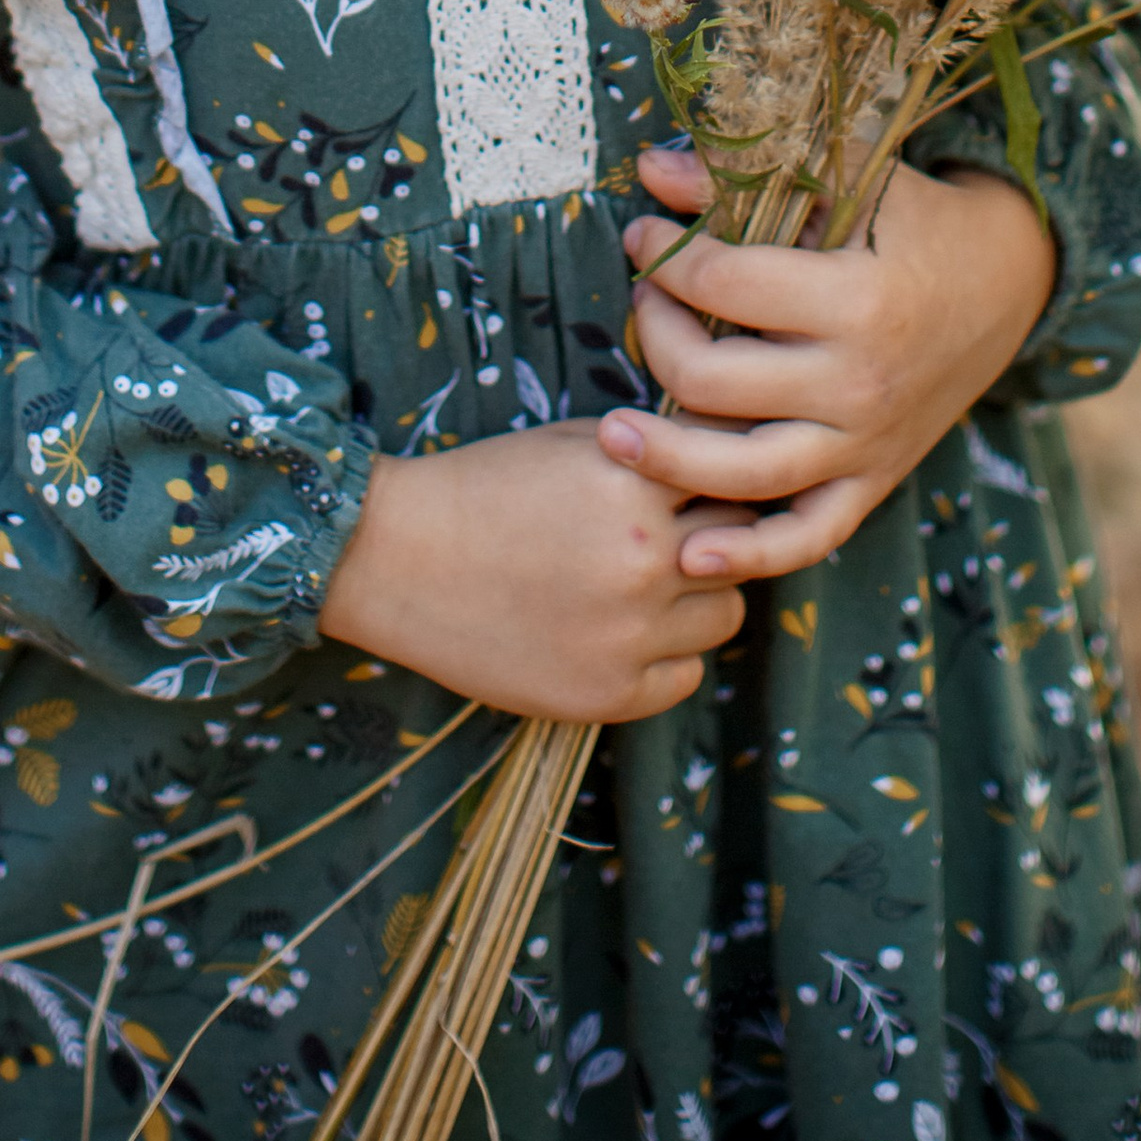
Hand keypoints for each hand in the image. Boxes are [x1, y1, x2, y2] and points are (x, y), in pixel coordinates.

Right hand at [315, 417, 752, 723]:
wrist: (398, 558)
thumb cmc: (487, 488)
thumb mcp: (578, 444)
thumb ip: (658, 456)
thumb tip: (732, 463)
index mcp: (636, 489)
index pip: (734, 482)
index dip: (718, 481)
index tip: (696, 486)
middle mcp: (643, 564)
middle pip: (741, 550)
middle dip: (715, 538)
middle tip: (672, 535)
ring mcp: (627, 637)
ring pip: (725, 616)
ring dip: (699, 597)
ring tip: (645, 584)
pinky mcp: (606, 696)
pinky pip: (686, 677)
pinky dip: (669, 655)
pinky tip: (625, 630)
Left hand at [598, 147, 1054, 585]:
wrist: (1008, 281)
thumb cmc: (917, 220)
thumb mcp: (850, 175)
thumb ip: (751, 172)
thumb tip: (650, 166)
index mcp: (856, 299)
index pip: (725, 285)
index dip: (666, 258)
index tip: (643, 237)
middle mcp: (859, 381)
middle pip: (714, 382)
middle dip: (657, 337)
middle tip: (642, 303)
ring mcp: (867, 442)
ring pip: (744, 473)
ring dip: (666, 459)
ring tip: (611, 433)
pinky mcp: (875, 480)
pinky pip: (809, 535)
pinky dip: (751, 555)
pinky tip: (692, 552)